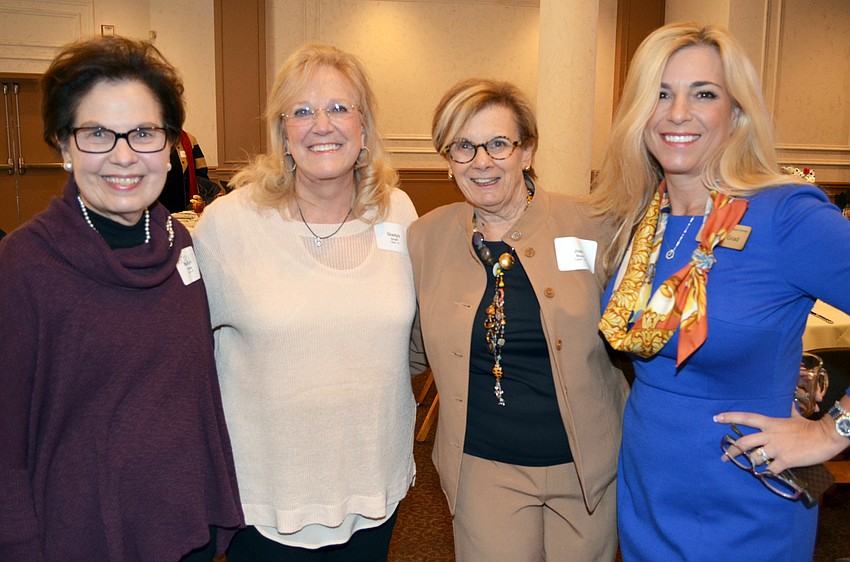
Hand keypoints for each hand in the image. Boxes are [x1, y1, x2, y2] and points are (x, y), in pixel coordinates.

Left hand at [714, 401, 849, 472]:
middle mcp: (769, 435)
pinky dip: (767, 473)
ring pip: (754, 458)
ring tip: (750, 467)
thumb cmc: (810, 427)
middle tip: (724, 457)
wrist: (826, 436)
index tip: (716, 418)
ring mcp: (776, 448)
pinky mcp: (785, 460)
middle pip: (744, 442)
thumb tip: (790, 403)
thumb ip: (788, 412)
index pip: (746, 418)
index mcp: (770, 423)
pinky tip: (767, 474)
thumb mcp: (795, 417)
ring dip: (751, 464)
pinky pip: (770, 469)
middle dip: (732, 451)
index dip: (730, 417)